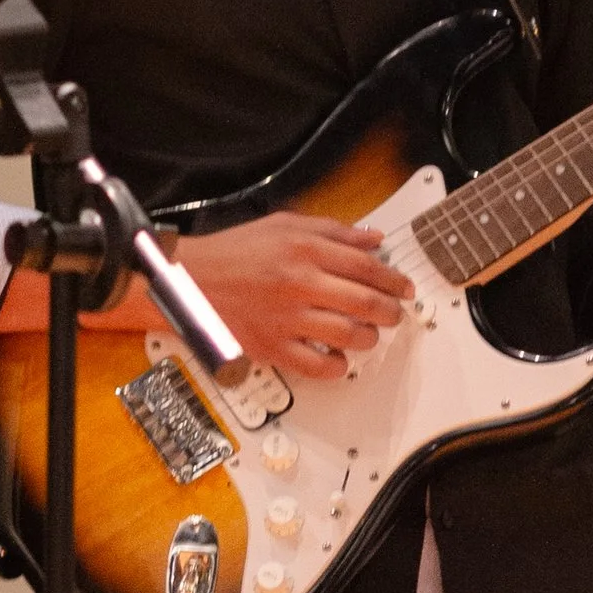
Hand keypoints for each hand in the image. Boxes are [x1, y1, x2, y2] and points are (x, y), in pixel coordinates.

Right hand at [172, 212, 413, 380]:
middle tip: (394, 314)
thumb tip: (371, 239)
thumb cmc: (233, 253)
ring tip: (368, 335)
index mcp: (305, 250)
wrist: (188, 281)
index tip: (404, 288)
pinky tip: (338, 359)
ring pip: (348, 335)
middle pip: (366, 302)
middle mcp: (299, 284)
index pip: (367, 267)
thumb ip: (332, 230)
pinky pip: (317, 366)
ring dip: (368, 338)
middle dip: (390, 311)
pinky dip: (336, 366)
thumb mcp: (283, 225)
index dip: (394, 279)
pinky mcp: (272, 347)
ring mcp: (287, 319)